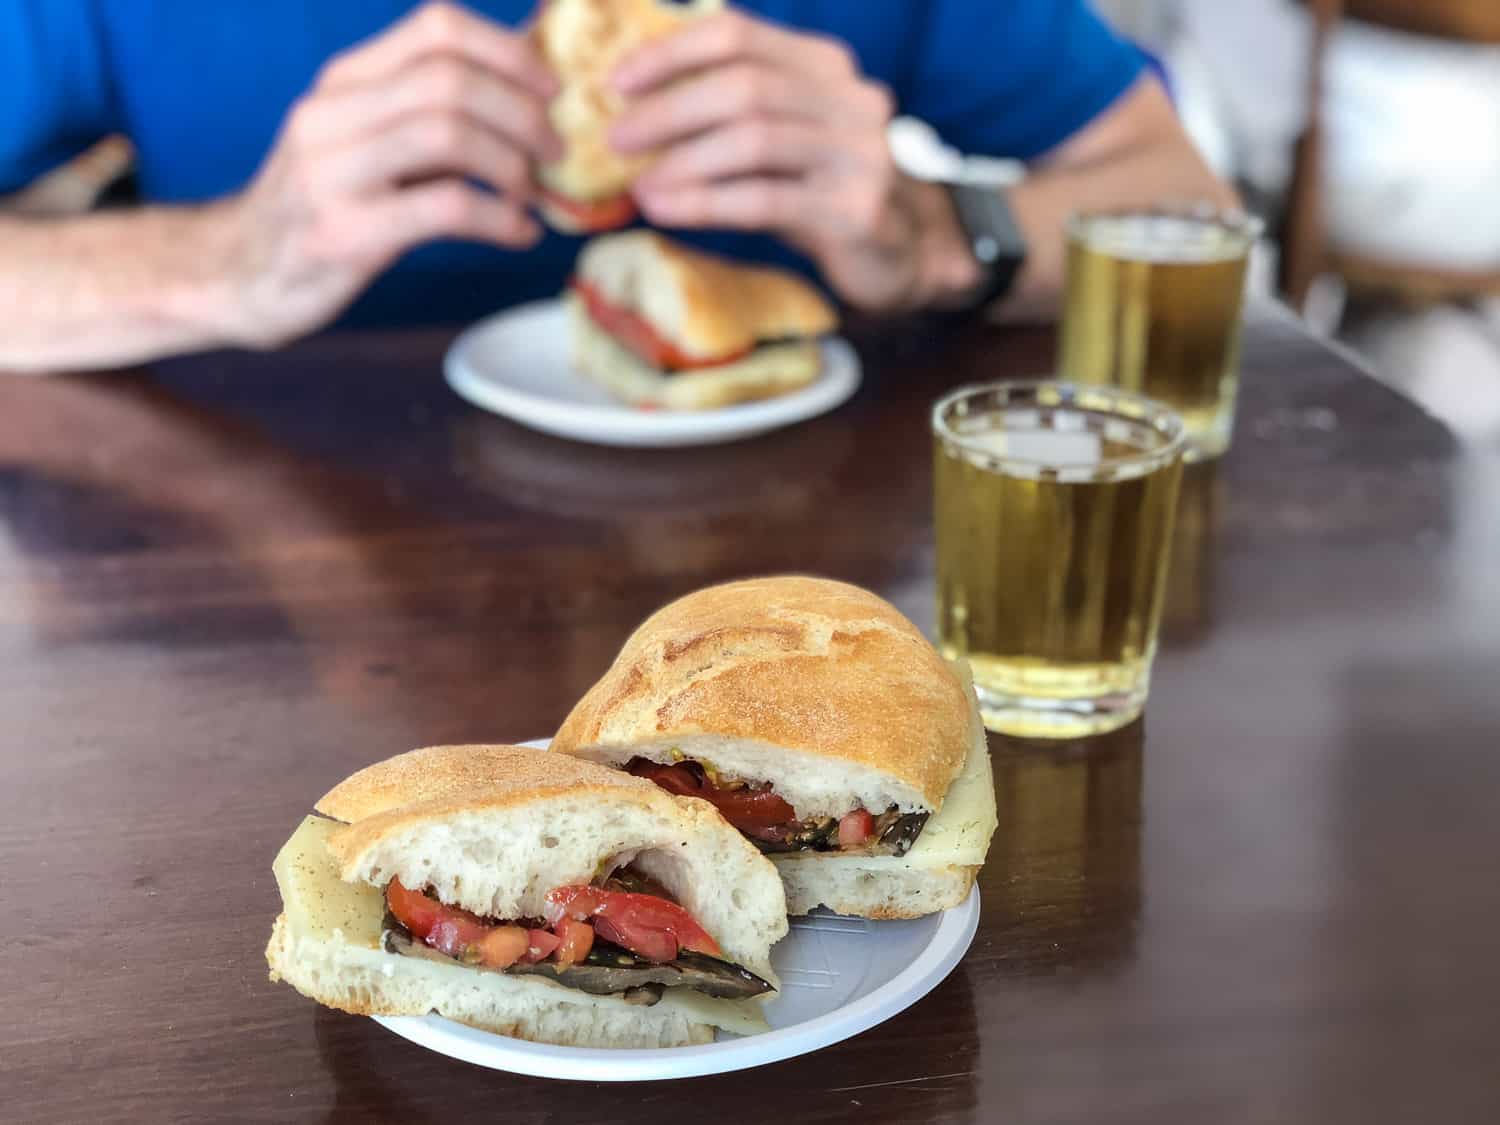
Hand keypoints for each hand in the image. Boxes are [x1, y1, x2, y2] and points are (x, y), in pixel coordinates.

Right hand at [220, 3, 562, 347]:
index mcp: (345, 81)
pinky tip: (517, 234)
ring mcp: (331, 172)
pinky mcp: (342, 233)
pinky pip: (444, 207)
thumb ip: (433, 117)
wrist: (238, 277)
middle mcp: (331, 113)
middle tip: (555, 151)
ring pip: (447, 133)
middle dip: (523, 113)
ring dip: (512, 164)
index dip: (508, 51)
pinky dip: (500, 219)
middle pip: (450, 78)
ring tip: (532, 194)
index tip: (551, 91)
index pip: (436, 27)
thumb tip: (531, 93)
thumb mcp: (369, 145)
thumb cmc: (326, 210)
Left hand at [610, 11, 959, 310]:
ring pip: (753, 140)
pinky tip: (666, 210)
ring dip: (683, 162)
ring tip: (638, 185)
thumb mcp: (785, 138)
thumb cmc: (824, 192)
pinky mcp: (855, 212)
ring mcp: (859, 155)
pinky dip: (705, 203)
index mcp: (826, 67)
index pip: (739, 35)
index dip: (672, 53)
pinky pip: (764, 200)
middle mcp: (850, 100)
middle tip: (616, 139)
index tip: (618, 83)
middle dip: (668, 112)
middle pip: (743, 87)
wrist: (904, 254)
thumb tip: (636, 108)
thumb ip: (733, 112)